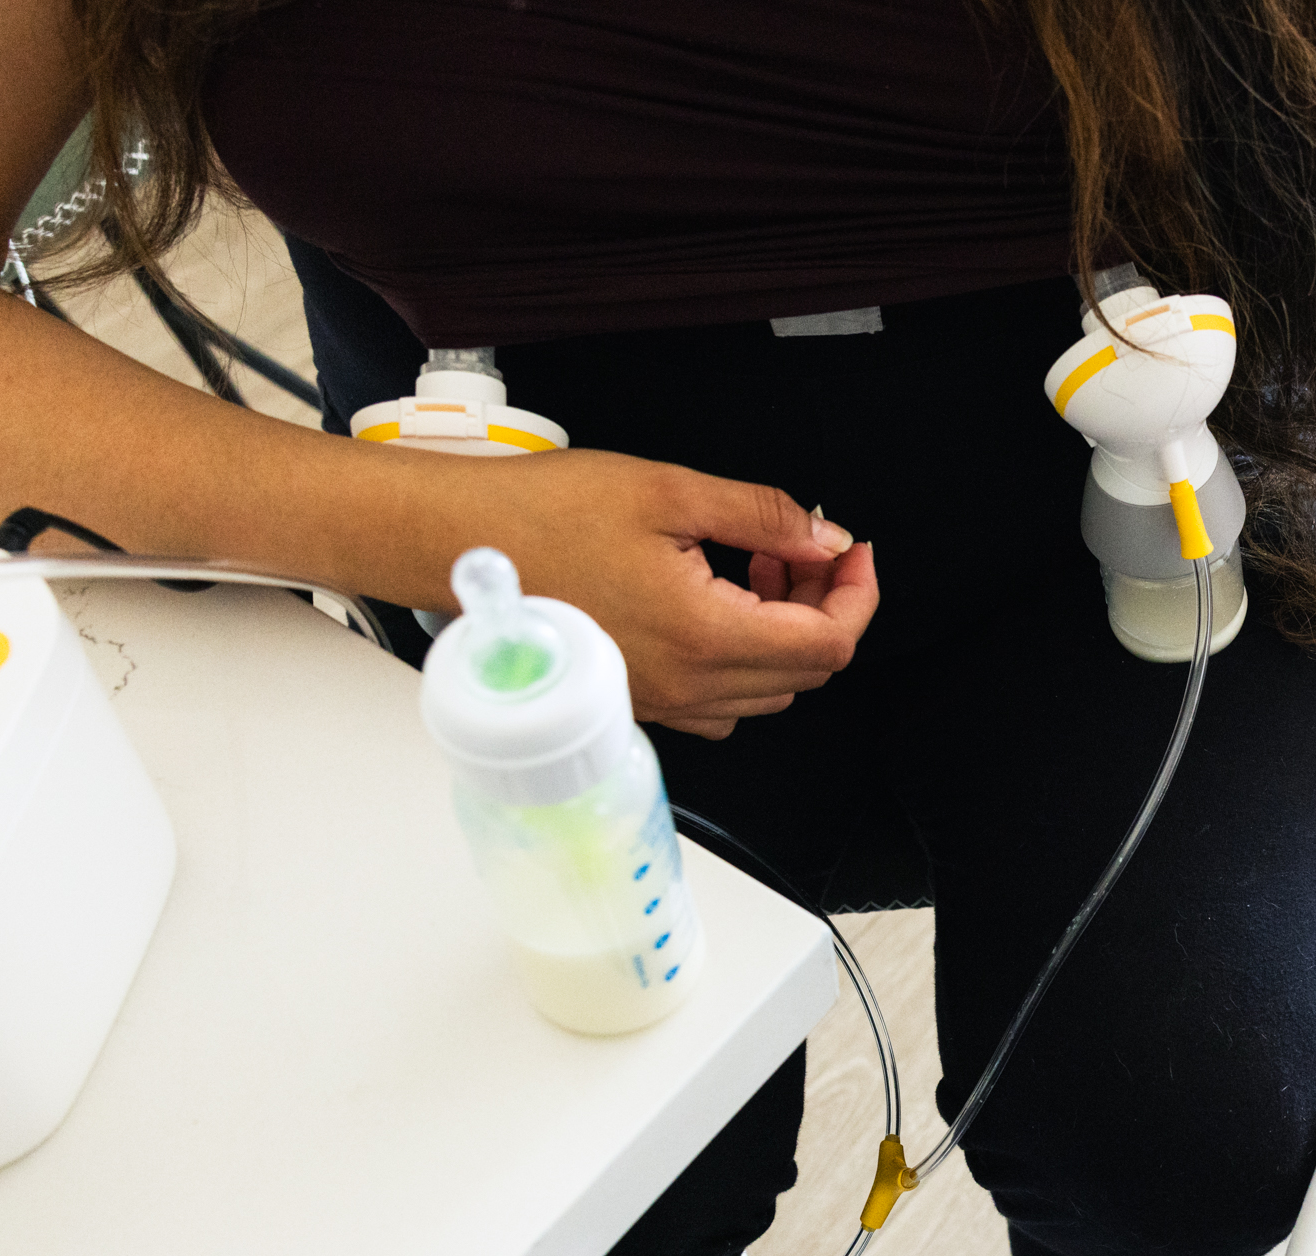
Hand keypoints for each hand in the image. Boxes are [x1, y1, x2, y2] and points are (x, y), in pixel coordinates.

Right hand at [417, 448, 877, 738]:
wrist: (458, 544)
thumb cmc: (543, 513)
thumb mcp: (671, 493)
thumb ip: (764, 519)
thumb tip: (825, 539)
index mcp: (705, 635)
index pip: (828, 643)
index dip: (857, 594)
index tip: (852, 550)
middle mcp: (689, 685)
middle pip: (807, 670)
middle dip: (822, 605)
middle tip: (800, 546)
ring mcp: (664, 702)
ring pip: (768, 689)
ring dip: (783, 630)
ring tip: (753, 566)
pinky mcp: (639, 700)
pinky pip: (721, 701)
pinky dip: (742, 656)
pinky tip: (716, 601)